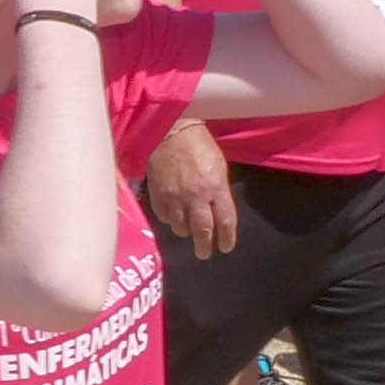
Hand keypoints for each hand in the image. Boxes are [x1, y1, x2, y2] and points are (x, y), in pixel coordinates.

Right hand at [143, 115, 240, 256]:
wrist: (169, 131)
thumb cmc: (199, 144)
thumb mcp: (218, 166)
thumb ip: (218, 190)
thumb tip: (216, 209)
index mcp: (216, 188)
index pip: (225, 221)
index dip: (227, 238)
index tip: (225, 247)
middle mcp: (196, 197)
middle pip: (202, 231)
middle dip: (205, 246)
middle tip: (205, 253)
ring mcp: (175, 198)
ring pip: (181, 228)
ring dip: (186, 231)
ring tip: (187, 231)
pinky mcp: (158, 195)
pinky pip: (164, 217)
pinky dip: (169, 220)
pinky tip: (172, 216)